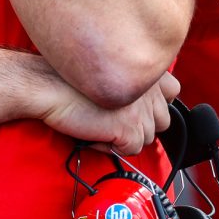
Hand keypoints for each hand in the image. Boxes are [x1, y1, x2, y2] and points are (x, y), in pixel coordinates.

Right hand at [40, 71, 179, 155]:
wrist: (45, 86)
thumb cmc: (66, 79)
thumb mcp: (107, 69)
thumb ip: (131, 81)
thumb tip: (141, 107)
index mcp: (146, 68)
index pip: (172, 91)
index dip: (152, 102)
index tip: (135, 105)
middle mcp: (151, 87)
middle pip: (162, 119)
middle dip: (140, 123)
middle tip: (112, 118)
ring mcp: (143, 109)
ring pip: (147, 138)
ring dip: (125, 136)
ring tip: (100, 124)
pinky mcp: (130, 128)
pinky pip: (130, 150)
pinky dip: (112, 147)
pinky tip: (94, 134)